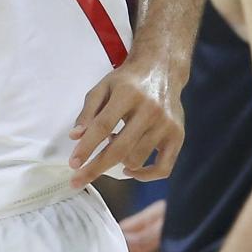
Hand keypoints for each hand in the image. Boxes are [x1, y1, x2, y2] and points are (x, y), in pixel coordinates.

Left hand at [67, 58, 184, 187]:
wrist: (161, 70)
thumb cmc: (127, 82)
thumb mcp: (102, 88)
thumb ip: (88, 112)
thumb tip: (75, 138)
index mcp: (128, 94)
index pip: (103, 126)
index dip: (86, 147)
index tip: (73, 164)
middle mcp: (150, 110)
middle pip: (119, 148)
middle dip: (95, 168)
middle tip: (77, 181)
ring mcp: (166, 125)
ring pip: (136, 159)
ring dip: (119, 160)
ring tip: (115, 143)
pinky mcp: (177, 136)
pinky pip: (162, 169)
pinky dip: (145, 176)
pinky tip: (130, 169)